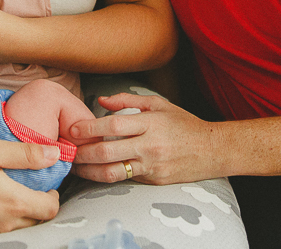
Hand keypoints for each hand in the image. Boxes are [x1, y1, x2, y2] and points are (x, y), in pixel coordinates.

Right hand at [0, 139, 61, 235]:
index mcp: (13, 202)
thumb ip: (26, 153)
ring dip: (19, 211)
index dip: (54, 195)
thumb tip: (55, 154)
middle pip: (36, 220)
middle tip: (29, 184)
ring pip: (16, 226)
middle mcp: (4, 224)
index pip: (51, 208)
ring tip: (6, 189)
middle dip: (38, 204)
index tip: (46, 182)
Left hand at [70, 93, 222, 184]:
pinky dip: (108, 176)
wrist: (212, 150)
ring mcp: (152, 165)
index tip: (73, 130)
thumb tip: (101, 101)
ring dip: (90, 171)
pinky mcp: (154, 181)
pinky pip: (126, 179)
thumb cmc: (184, 124)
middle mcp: (150, 145)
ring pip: (113, 172)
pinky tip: (95, 173)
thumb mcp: (159, 104)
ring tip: (76, 167)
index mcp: (150, 122)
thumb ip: (127, 100)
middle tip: (68, 151)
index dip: (90, 127)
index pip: (114, 124)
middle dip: (83, 153)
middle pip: (108, 150)